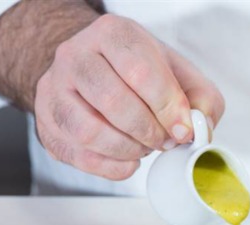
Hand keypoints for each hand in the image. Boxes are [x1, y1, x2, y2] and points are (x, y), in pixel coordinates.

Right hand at [35, 14, 224, 179]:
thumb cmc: (141, 73)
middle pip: (113, 102)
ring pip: (89, 131)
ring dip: (128, 150)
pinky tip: (128, 160)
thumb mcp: (181, 75)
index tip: (183, 129)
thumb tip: (199, 129)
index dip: (168, 108)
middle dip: (149, 131)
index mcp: (112, 34)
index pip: (140, 72)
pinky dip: (111, 167)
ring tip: (144, 147)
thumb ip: (202, 99)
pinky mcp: (47, 123)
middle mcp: (76, 55)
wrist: (97, 70)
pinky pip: (78, 155)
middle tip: (165, 140)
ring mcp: (54, 89)